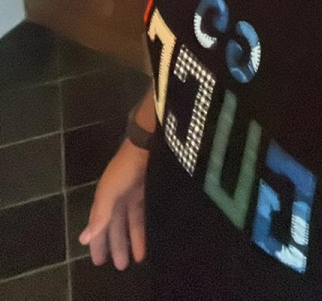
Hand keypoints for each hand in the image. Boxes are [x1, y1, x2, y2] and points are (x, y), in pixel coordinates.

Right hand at [78, 139, 149, 269]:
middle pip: (114, 227)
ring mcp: (131, 195)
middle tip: (119, 267)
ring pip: (129, 223)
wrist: (146, 145)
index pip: (98, 226)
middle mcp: (116, 199)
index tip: (98, 261)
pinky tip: (146, 241)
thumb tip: (84, 239)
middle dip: (116, 246)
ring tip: (136, 260)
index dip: (97, 242)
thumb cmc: (124, 169)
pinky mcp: (146, 192)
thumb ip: (99, 215)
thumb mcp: (109, 192)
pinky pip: (141, 216)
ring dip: (131, 240)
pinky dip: (142, 229)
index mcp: (103, 199)